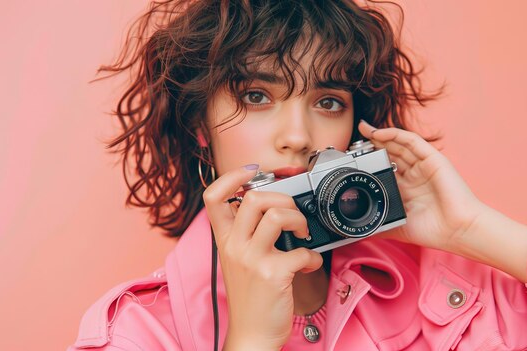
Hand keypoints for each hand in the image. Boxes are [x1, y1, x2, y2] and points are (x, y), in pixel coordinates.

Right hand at [202, 165, 322, 349]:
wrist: (251, 335)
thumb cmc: (250, 298)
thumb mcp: (237, 261)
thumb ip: (245, 235)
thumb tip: (270, 209)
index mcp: (224, 240)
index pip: (213, 196)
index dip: (232, 176)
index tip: (252, 171)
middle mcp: (234, 246)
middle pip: (254, 198)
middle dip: (282, 199)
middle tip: (292, 216)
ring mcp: (252, 260)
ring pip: (276, 215)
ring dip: (298, 220)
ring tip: (302, 234)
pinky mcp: (273, 274)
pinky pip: (302, 252)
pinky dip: (313, 257)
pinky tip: (309, 265)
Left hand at [358, 120, 488, 251]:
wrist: (457, 231)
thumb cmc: (433, 231)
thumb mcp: (397, 227)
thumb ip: (379, 225)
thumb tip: (356, 233)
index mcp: (407, 188)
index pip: (385, 169)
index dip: (369, 162)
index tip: (352, 160)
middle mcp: (414, 174)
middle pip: (390, 154)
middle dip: (371, 146)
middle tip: (354, 142)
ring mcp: (423, 165)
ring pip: (398, 144)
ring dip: (380, 136)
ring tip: (363, 130)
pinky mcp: (433, 158)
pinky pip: (411, 140)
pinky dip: (394, 134)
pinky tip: (379, 133)